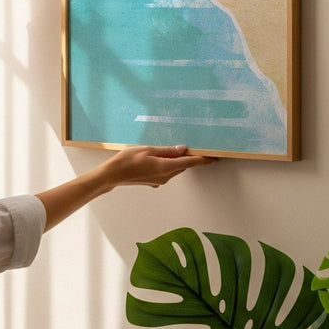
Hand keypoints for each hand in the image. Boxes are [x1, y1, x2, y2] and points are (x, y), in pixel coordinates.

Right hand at [36, 145, 215, 230]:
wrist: (112, 175)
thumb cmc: (127, 159)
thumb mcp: (148, 149)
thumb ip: (167, 150)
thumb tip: (183, 149)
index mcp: (165, 167)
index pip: (190, 163)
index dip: (204, 160)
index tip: (215, 158)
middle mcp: (165, 176)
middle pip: (184, 165)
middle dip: (193, 158)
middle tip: (202, 148)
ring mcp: (160, 180)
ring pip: (176, 168)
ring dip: (180, 160)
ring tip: (183, 150)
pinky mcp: (154, 180)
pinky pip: (167, 171)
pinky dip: (170, 164)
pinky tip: (165, 156)